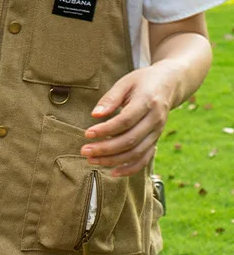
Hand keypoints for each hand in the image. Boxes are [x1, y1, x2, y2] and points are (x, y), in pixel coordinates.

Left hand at [80, 63, 179, 177]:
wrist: (169, 84)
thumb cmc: (142, 82)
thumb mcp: (125, 83)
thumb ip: (110, 98)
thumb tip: (95, 115)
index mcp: (147, 102)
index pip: (125, 121)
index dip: (106, 130)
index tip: (87, 134)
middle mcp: (155, 119)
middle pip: (130, 140)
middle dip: (106, 149)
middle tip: (84, 151)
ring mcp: (157, 132)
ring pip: (136, 152)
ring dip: (113, 160)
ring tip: (92, 160)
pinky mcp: (156, 140)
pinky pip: (145, 158)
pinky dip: (130, 168)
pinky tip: (113, 172)